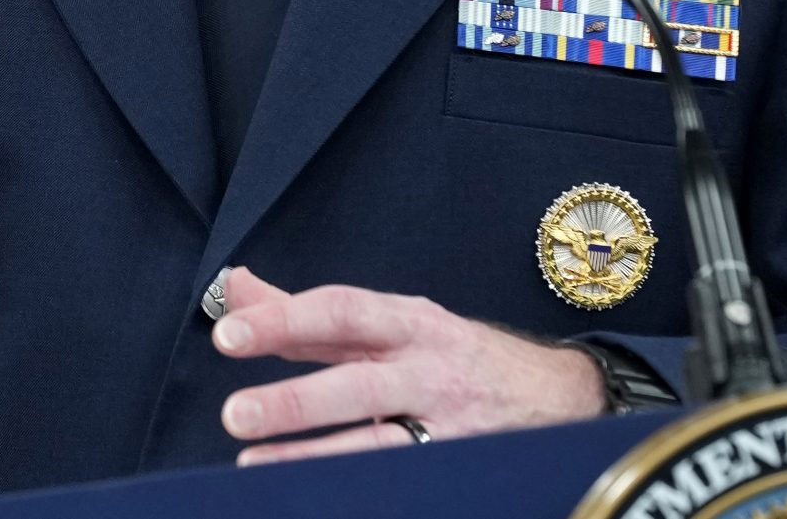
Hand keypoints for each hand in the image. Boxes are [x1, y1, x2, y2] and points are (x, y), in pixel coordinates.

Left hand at [210, 268, 600, 465]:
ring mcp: (449, 427)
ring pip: (379, 444)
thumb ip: (308, 315)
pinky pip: (407, 480)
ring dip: (314, 457)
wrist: (558, 395)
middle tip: (235, 414)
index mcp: (407, 323)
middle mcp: (429, 370)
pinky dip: (360, 488)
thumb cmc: (450, 353)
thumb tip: (236, 288)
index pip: (339, 313)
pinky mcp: (460, 468)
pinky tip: (317, 496)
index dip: (283, 322)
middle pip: (359, 384)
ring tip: (254, 467)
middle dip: (295, 401)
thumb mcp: (389, 321)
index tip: (228, 334)